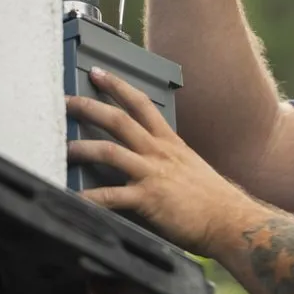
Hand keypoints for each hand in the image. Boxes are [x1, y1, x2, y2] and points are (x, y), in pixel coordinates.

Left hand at [66, 67, 237, 254]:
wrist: (230, 220)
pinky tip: (73, 198)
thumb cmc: (212, 199)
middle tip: (66, 100)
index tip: (99, 74)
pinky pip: (111, 196)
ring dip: (82, 148)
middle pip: (119, 120)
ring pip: (110, 151)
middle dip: (90, 106)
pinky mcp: (148, 199)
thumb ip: (166, 160)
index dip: (118, 86)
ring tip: (63, 149)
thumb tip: (146, 162)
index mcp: (170, 142)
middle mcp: (159, 152)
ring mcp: (153, 174)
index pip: (141, 104)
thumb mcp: (190, 166)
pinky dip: (88, 197)